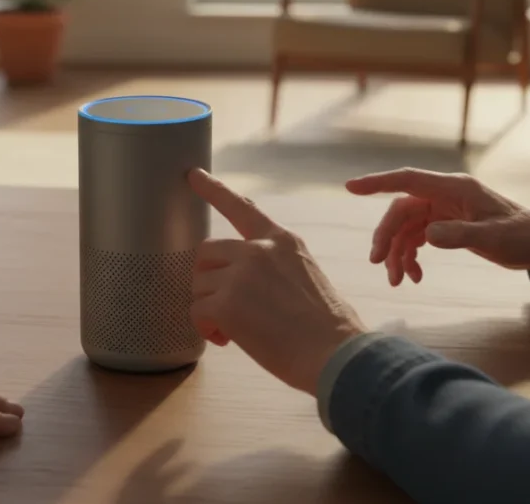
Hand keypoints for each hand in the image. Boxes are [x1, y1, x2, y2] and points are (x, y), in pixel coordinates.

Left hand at [187, 169, 364, 395]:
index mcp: (282, 242)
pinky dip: (205, 328)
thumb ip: (275, 269)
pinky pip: (197, 311)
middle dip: (209, 280)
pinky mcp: (226, 302)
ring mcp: (241, 273)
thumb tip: (249, 285)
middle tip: (225, 308)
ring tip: (233, 331)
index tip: (193, 175)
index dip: (214, 190)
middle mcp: (259, 250)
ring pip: (199, 284)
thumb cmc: (328, 329)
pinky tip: (226, 339)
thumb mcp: (307, 278)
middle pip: (207, 252)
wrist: (336, 354)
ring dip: (208, 308)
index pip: (242, 208)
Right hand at [345, 168, 529, 285]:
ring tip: (398, 281)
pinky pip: (417, 238)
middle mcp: (444, 195)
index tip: (350, 188)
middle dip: (387, 237)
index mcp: (454, 188)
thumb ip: (460, 235)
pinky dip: (411, 256)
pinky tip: (415, 275)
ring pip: (406, 228)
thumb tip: (427, 236)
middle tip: (379, 264)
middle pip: (400, 211)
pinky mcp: (445, 225)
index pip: (407, 180)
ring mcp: (443, 210)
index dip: (378, 183)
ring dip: (397, 253)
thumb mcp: (494, 237)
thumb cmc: (522, 235)